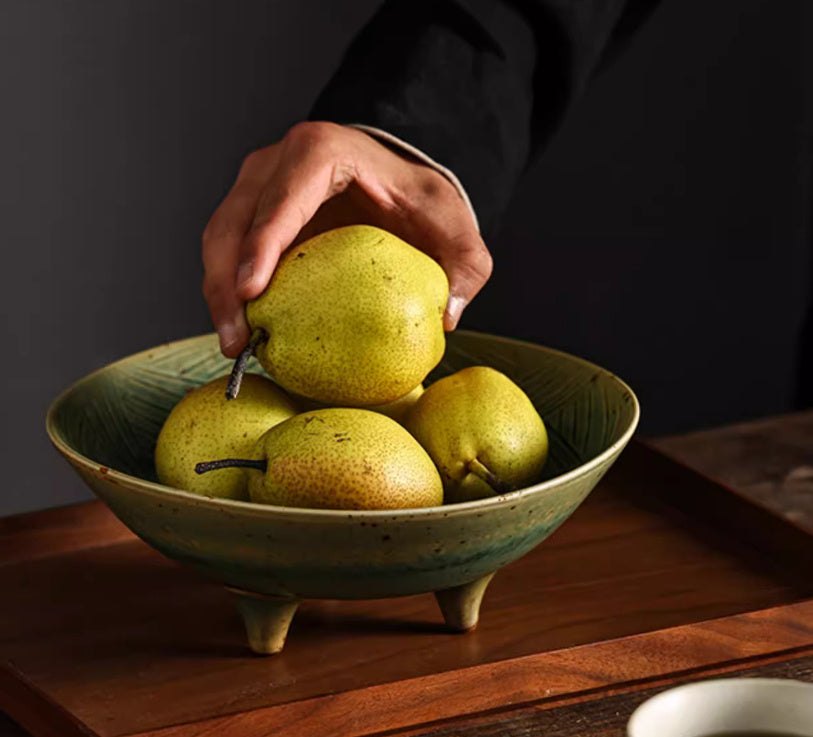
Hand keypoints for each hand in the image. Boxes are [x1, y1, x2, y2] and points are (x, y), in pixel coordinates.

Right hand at [202, 122, 491, 357]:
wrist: (396, 183)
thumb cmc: (421, 202)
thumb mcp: (456, 230)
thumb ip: (465, 269)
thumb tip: (447, 318)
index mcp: (324, 152)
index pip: (283, 198)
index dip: (262, 244)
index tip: (252, 292)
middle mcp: (279, 162)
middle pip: (235, 221)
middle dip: (225, 282)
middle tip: (238, 340)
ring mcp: (259, 186)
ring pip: (220, 237)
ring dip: (218, 292)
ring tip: (234, 345)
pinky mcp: (252, 213)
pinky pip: (228, 251)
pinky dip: (227, 289)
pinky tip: (241, 329)